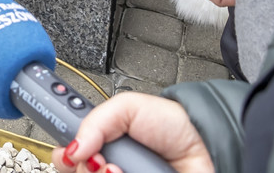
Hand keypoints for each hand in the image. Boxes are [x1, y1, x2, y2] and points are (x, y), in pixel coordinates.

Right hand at [53, 94, 214, 172]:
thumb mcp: (129, 107)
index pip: (68, 160)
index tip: (69, 155)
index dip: (64, 158)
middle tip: (101, 160)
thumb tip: (73, 147)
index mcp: (102, 147)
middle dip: (84, 168)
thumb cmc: (176, 125)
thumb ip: (95, 121)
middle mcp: (110, 169)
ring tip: (121, 170)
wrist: (209, 146)